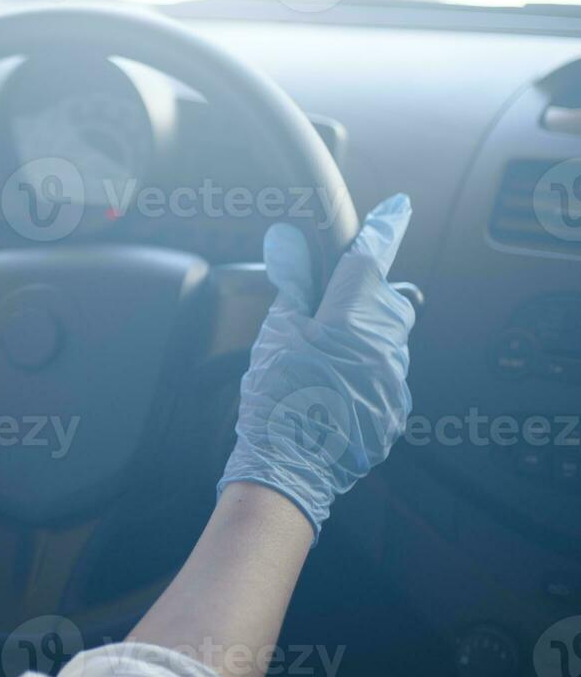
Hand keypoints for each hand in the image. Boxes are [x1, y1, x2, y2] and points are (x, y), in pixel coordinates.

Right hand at [218, 194, 416, 541]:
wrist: (289, 470)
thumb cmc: (276, 399)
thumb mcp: (276, 333)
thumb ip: (291, 282)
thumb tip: (287, 239)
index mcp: (354, 319)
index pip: (373, 258)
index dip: (384, 228)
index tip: (399, 206)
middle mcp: (386, 346)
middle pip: (386, 299)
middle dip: (365, 292)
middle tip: (330, 302)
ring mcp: (395, 381)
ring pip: (387, 338)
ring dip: (361, 335)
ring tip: (318, 358)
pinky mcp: (394, 409)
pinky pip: (384, 374)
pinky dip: (362, 370)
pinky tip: (328, 388)